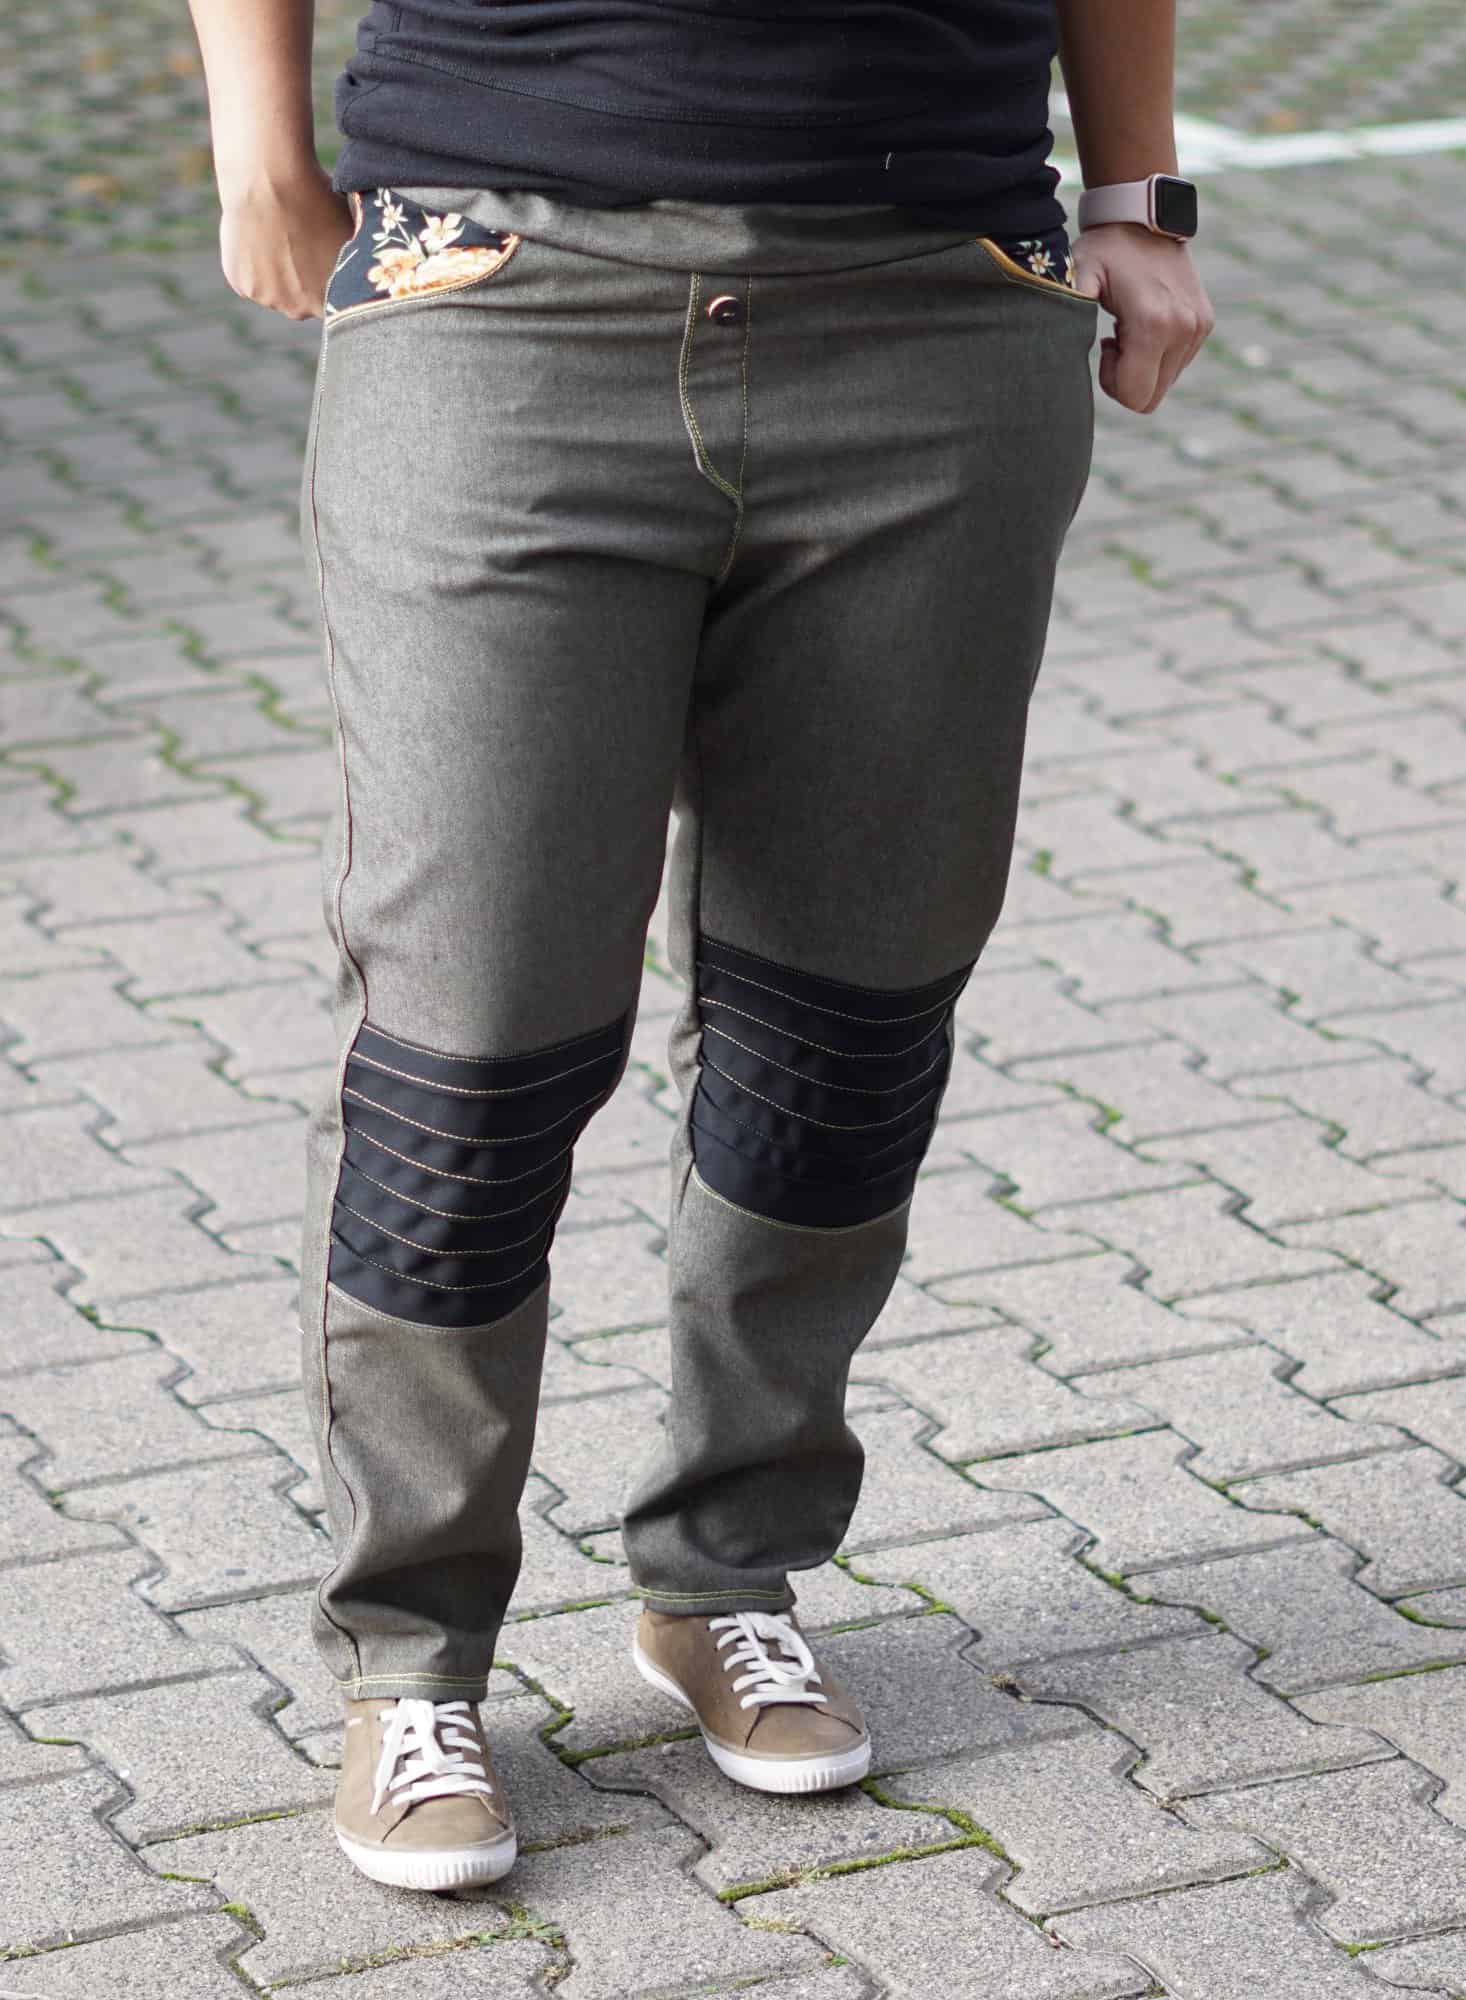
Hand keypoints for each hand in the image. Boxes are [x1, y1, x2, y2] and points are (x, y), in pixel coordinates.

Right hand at [219, 160, 354, 321]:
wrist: (269, 181)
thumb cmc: (317, 200)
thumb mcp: (349, 234)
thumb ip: (353, 262)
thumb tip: (364, 267)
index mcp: (328, 302)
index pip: (334, 306)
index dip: (331, 284)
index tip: (326, 262)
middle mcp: (297, 309)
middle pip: (302, 303)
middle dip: (303, 283)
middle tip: (300, 247)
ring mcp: (266, 298)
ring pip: (274, 291)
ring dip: (277, 274)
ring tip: (278, 237)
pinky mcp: (240, 282)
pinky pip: (250, 280)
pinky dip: (253, 264)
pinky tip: (258, 238)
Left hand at [1071, 223, 1214, 413]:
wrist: (1144, 217)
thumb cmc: (1104, 250)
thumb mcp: (1078, 277)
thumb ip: (1067, 313)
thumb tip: (1054, 349)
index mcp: (1153, 324)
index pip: (1135, 397)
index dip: (1112, 384)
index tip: (1104, 347)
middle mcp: (1183, 329)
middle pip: (1151, 398)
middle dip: (1126, 379)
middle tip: (1114, 340)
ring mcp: (1198, 327)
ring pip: (1165, 383)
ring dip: (1141, 365)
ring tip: (1128, 327)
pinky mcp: (1204, 323)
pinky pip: (1177, 364)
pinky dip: (1157, 354)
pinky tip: (1143, 322)